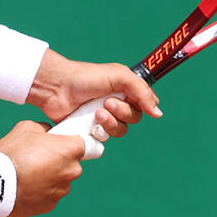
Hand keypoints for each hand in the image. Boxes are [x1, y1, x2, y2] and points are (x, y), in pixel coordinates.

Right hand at [0, 120, 84, 216]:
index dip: (71, 142)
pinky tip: (25, 186)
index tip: (61, 144)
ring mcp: (62, 190)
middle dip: (59, 160)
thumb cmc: (12, 153)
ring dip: (50, 176)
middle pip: (71, 163)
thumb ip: (44, 129)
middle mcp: (72, 171)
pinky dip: (41, 190)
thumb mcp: (27, 128)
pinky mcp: (51, 205)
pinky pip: (50, 194)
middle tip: (38, 157)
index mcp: (70, 149)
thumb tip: (49, 134)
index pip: (84, 144)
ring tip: (28, 173)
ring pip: (61, 179)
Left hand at [26, 50, 161, 137]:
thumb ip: (142, 92)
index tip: (133, 99)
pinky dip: (100, 132)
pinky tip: (91, 123)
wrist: (58, 88)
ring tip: (96, 114)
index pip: (146, 103)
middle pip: (135, 118)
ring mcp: (104, 117)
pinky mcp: (92, 129)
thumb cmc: (87, 77)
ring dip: (111, 123)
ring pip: (121, 131)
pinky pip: (106, 140)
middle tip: (107, 103)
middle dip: (122, 113)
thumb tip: (158, 114)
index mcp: (125, 89)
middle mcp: (117, 103)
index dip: (143, 104)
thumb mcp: (119, 76)